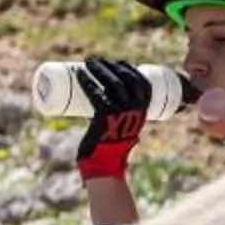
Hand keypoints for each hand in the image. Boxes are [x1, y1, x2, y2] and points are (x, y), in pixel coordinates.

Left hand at [73, 57, 152, 182]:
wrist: (104, 165)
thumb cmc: (111, 149)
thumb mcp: (123, 130)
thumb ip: (119, 120)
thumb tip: (109, 108)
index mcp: (143, 111)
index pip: (141, 82)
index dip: (130, 69)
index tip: (118, 62)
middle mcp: (134, 109)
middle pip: (125, 78)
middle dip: (111, 65)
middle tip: (96, 59)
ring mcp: (119, 112)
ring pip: (111, 83)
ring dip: (99, 69)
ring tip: (88, 61)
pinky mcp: (104, 117)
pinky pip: (97, 95)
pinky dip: (88, 83)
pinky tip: (81, 74)